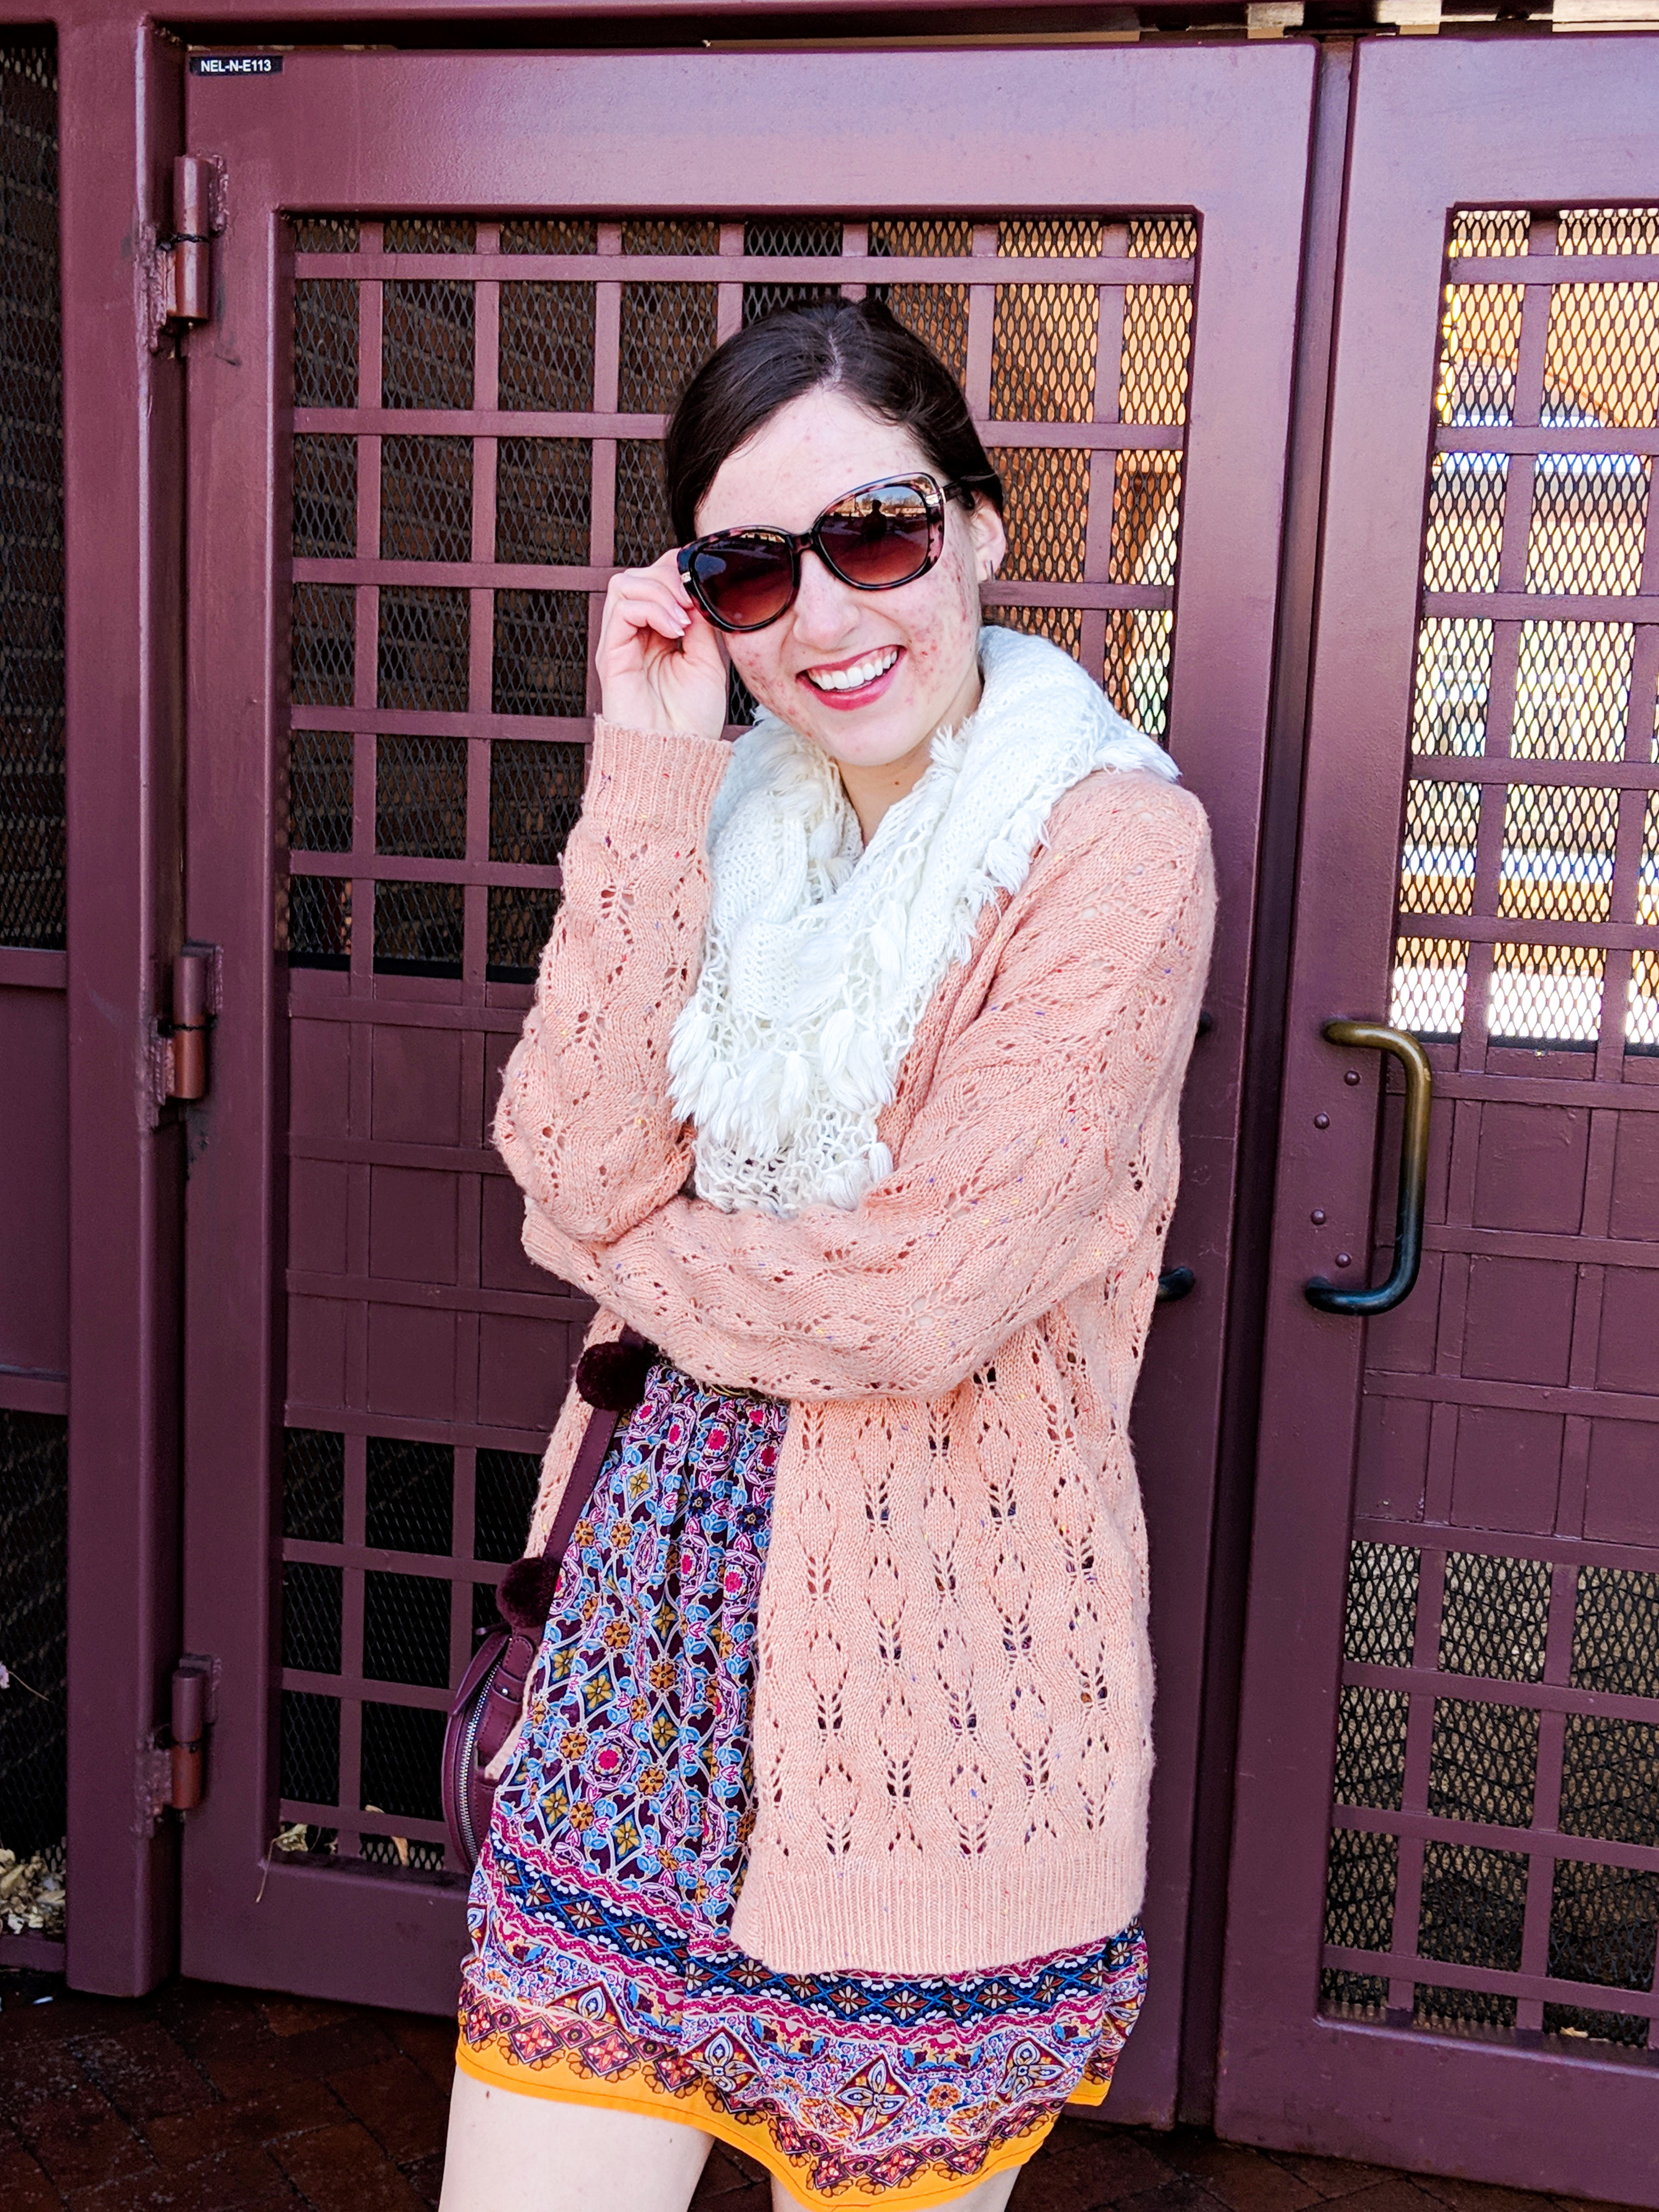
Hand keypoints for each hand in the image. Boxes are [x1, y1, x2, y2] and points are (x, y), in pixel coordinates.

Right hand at [596, 550, 730, 741]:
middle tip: (693, 601)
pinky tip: (674, 629)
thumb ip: (701, 622)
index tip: (703, 585)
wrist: (678, 755)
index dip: (677, 570)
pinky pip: (622, 608)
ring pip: (625, 584)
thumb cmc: (693, 718)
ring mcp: (621, 643)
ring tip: (684, 619)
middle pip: (638, 575)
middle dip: (669, 576)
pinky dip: (651, 608)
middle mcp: (635, 634)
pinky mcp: (611, 655)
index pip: (656, 579)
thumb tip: (699, 588)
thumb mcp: (708, 659)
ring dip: (660, 591)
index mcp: (658, 633)